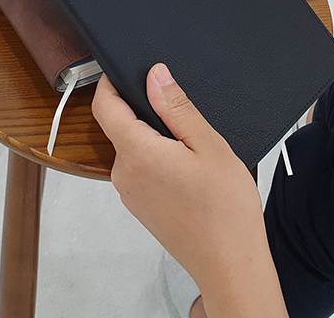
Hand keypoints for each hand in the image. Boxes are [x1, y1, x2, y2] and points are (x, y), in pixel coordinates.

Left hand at [91, 63, 287, 317]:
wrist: (229, 262)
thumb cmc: (225, 206)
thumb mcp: (207, 144)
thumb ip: (176, 107)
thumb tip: (154, 75)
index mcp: (137, 153)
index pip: (104, 106)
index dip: (110, 83)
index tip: (126, 70)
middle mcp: (124, 173)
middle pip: (119, 126)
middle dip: (143, 111)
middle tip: (182, 115)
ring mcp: (130, 192)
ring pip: (132, 147)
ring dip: (152, 136)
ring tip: (191, 147)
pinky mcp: (139, 205)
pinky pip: (139, 167)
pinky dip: (156, 157)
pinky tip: (187, 169)